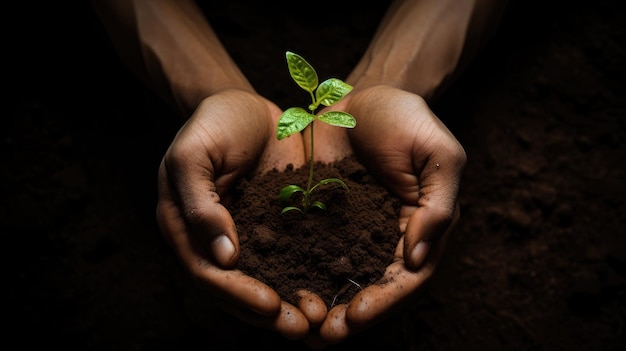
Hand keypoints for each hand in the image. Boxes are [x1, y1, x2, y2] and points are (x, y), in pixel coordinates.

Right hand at [155, 89, 311, 339]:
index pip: (204, 271)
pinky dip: (300, 280)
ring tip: (315, 322)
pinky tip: (325, 294)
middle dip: (264, 311)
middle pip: (232, 288)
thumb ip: (200, 202)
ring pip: (259, 282)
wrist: (248, 106)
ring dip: (285, 305)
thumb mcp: (195, 152)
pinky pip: (284, 261)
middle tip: (299, 327)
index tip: (270, 304)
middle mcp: (209, 239)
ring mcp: (241, 237)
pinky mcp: (270, 229)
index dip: (235, 292)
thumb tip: (222, 258)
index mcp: (183, 225)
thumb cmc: (215, 122)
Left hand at [303, 85, 465, 346]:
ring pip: (338, 278)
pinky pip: (308, 252)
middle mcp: (384, 238)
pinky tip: (278, 290)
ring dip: (322, 305)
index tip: (358, 316)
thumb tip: (416, 260)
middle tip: (323, 335)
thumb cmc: (405, 119)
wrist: (357, 95)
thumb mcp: (438, 154)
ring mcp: (350, 231)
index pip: (408, 277)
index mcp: (418, 228)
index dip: (385, 300)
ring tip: (299, 326)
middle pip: (371, 288)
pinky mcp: (318, 218)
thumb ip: (437, 205)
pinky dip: (297, 275)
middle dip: (349, 316)